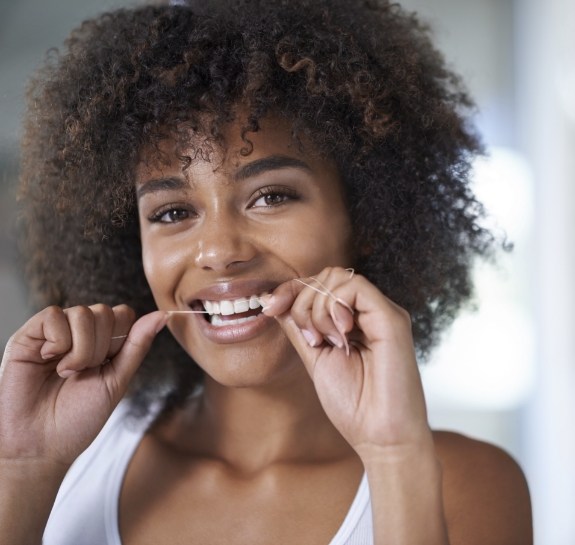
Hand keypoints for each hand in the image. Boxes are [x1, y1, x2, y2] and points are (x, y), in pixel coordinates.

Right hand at [0, 304, 166, 466]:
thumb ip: (138, 345)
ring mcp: (54, 332)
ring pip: (82, 313)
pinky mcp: (28, 335)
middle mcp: (78, 333)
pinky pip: (53, 315)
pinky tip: (48, 360)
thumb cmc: (79, 418)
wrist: (41, 446)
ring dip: (81, 349)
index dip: (121, 338)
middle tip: (83, 373)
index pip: (123, 314)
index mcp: (102, 342)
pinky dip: (58, 341)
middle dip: (101, 348)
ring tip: (66, 373)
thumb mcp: (117, 380)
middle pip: (105, 312)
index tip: (106, 366)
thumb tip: (163, 315)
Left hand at [262, 267, 431, 460]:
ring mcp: (382, 312)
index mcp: (353, 319)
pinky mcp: (392, 319)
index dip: (290, 289)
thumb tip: (275, 301)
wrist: (380, 437)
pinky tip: (339, 336)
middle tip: (310, 338)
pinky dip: (334, 307)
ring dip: (317, 308)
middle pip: (327, 275)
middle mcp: (370, 311)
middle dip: (302, 301)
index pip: (320, 284)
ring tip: (325, 341)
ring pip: (338, 277)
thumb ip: (299, 327)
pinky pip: (355, 287)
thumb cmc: (353, 404)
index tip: (269, 307)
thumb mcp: (314, 357)